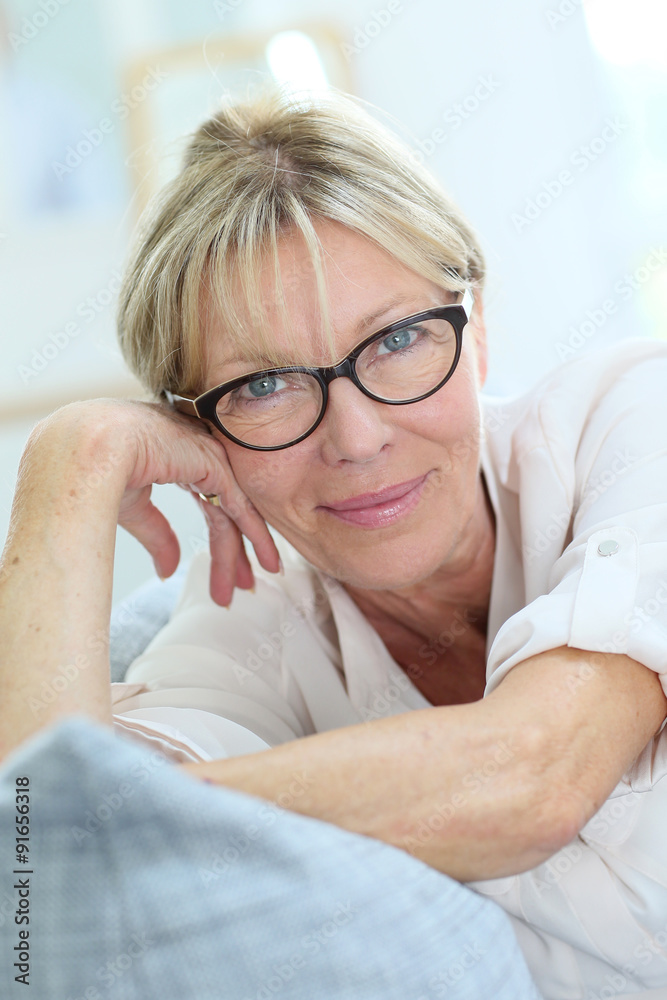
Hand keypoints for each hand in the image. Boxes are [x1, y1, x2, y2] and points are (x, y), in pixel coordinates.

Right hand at [77, 397, 279, 606]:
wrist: (91, 449)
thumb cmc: (99, 468)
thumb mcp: (133, 507)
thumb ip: (158, 536)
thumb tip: (169, 570)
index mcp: (177, 460)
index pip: (208, 506)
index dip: (218, 542)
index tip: (225, 573)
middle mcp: (199, 457)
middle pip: (224, 513)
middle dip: (231, 554)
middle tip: (243, 586)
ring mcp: (210, 458)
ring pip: (235, 514)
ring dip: (241, 554)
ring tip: (251, 586)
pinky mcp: (215, 465)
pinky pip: (242, 507)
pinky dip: (257, 535)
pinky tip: (267, 560)